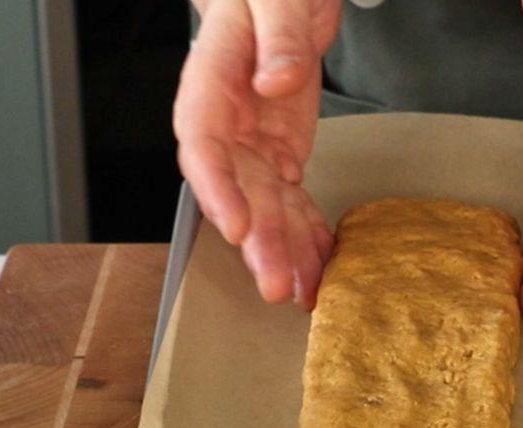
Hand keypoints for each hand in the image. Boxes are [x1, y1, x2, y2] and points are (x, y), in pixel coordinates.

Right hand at [175, 0, 341, 308]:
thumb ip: (277, 36)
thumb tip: (275, 81)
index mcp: (210, 85)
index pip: (204, 144)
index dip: (218, 190)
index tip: (237, 227)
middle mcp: (225, 126)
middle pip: (237, 192)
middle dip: (257, 243)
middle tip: (275, 284)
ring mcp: (252, 146)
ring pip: (266, 208)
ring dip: (284, 254)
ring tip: (302, 295)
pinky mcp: (279, 155)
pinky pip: (292, 202)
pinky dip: (307, 238)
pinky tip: (318, 270)